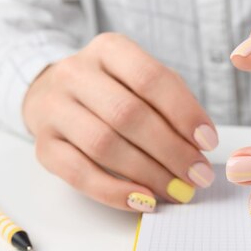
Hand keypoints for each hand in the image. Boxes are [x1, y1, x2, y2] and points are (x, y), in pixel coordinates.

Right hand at [23, 33, 218, 212]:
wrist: (49, 94)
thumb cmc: (110, 91)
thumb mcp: (140, 81)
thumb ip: (170, 105)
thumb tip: (199, 148)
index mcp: (108, 49)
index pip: (151, 78)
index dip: (184, 112)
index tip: (208, 142)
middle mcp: (75, 74)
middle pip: (128, 115)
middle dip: (171, 151)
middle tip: (197, 176)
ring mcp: (53, 109)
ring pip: (103, 144)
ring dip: (148, 174)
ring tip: (177, 191)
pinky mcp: (42, 146)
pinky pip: (78, 173)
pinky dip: (114, 192)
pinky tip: (143, 201)